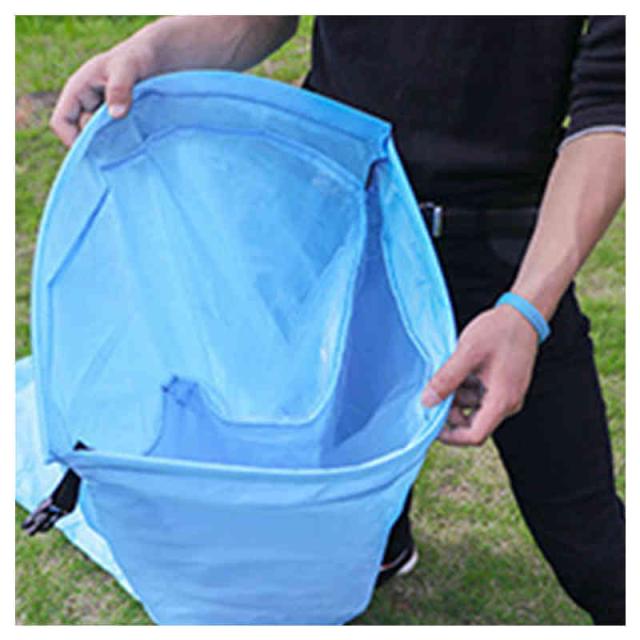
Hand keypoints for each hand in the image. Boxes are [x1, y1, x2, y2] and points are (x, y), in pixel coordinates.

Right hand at [50, 39, 153, 146]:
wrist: (157, 58)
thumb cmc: (137, 57)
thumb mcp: (128, 68)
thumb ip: (120, 88)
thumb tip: (115, 115)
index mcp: (78, 91)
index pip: (61, 123)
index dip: (72, 140)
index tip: (97, 151)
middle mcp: (87, 105)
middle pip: (82, 135)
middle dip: (98, 145)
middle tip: (123, 151)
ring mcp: (103, 114)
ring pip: (100, 139)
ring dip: (114, 145)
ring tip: (133, 147)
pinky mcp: (119, 121)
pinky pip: (116, 138)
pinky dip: (125, 143)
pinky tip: (140, 146)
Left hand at [421, 305, 538, 445]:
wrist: (522, 314)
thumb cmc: (499, 331)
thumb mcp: (467, 354)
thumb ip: (446, 379)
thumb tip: (427, 401)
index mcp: (501, 401)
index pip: (474, 436)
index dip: (450, 435)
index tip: (431, 425)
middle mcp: (508, 403)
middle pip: (474, 424)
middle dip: (452, 412)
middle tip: (436, 391)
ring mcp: (507, 395)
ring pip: (475, 408)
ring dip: (457, 397)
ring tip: (449, 372)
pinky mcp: (504, 386)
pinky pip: (481, 395)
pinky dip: (466, 387)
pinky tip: (460, 369)